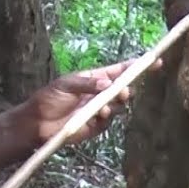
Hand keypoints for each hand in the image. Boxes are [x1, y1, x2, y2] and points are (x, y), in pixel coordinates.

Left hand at [23, 57, 161, 145]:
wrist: (36, 124)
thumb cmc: (48, 99)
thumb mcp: (65, 85)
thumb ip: (86, 83)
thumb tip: (108, 83)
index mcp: (95, 78)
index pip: (119, 70)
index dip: (135, 66)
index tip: (152, 61)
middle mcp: (100, 93)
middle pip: (123, 88)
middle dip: (128, 87)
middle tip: (124, 90)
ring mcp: (99, 110)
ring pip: (119, 105)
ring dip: (117, 102)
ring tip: (110, 102)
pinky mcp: (96, 126)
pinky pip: (108, 121)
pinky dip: (107, 116)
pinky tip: (100, 113)